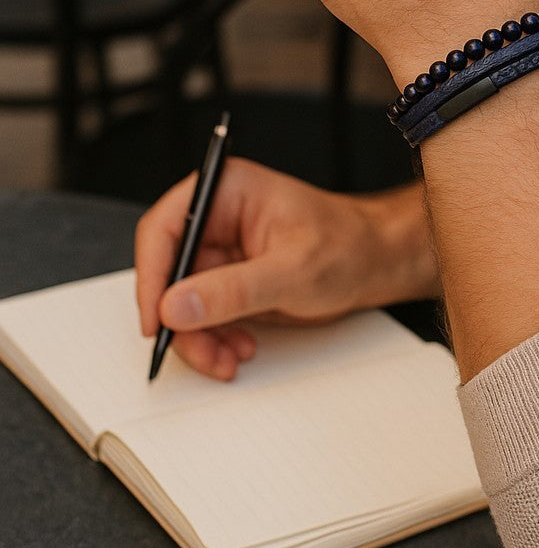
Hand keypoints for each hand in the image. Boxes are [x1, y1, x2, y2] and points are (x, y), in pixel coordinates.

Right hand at [135, 158, 435, 379]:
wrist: (377, 264)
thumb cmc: (349, 246)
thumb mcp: (293, 270)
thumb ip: (233, 290)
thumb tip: (176, 305)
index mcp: (228, 191)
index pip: (165, 227)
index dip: (151, 275)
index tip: (155, 319)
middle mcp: (219, 217)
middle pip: (168, 272)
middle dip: (180, 319)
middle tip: (201, 350)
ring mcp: (223, 251)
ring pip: (181, 301)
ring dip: (198, 336)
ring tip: (229, 356)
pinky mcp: (231, 280)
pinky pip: (203, 314)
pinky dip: (214, 337)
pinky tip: (239, 347)